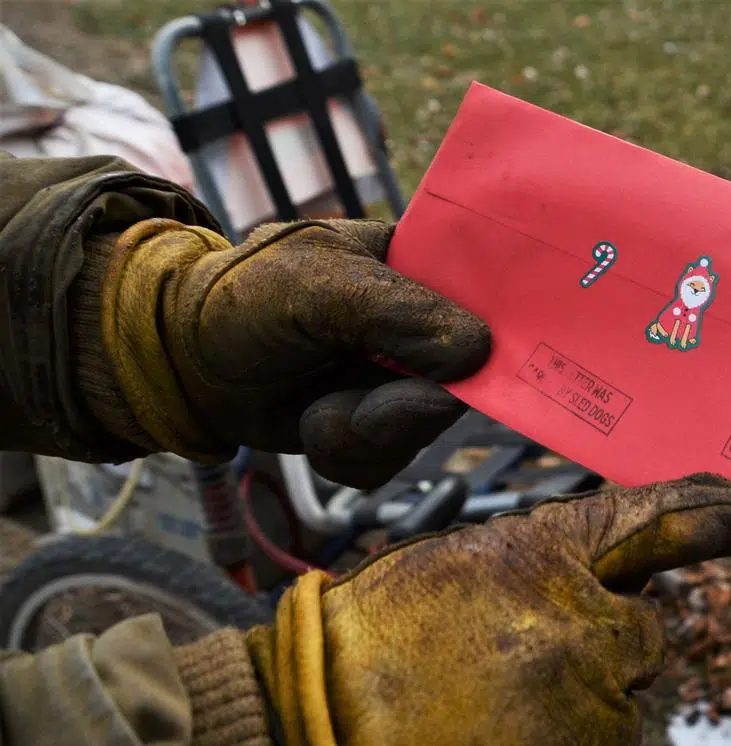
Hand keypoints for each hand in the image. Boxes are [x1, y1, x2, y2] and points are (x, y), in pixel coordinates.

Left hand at [83, 218, 489, 486]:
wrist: (183, 365)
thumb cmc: (244, 300)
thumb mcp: (318, 287)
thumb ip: (398, 313)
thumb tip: (479, 352)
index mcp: (421, 266)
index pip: (496, 293)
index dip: (515, 329)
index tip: (513, 366)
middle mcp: (425, 325)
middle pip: (472, 380)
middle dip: (410, 406)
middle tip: (364, 404)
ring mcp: (404, 380)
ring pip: (428, 429)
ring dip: (367, 432)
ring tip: (320, 410)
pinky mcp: (379, 428)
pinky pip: (392, 461)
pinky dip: (348, 453)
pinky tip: (316, 426)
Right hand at [245, 473, 730, 745]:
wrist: (317, 739)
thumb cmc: (369, 649)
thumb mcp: (454, 567)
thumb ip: (540, 565)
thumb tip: (604, 583)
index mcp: (540, 560)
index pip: (646, 524)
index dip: (704, 516)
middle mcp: (579, 630)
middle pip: (644, 634)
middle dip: (607, 644)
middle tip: (526, 661)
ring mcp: (584, 714)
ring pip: (618, 707)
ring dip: (577, 709)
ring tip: (489, 715)